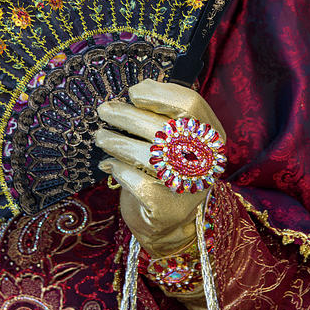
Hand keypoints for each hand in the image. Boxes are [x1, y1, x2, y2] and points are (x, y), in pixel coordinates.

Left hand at [95, 78, 225, 258]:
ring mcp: (190, 187)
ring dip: (117, 142)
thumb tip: (139, 87)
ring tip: (100, 137)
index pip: (190, 104)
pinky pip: (139, 183)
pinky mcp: (169, 209)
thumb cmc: (165, 169)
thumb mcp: (171, 138)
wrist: (166, 222)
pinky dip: (120, 170)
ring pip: (149, 156)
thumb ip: (161, 112)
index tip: (133, 93)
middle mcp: (206, 161)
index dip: (159, 94)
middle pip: (164, 128)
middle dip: (126, 116)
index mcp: (209, 136)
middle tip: (103, 110)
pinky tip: (109, 165)